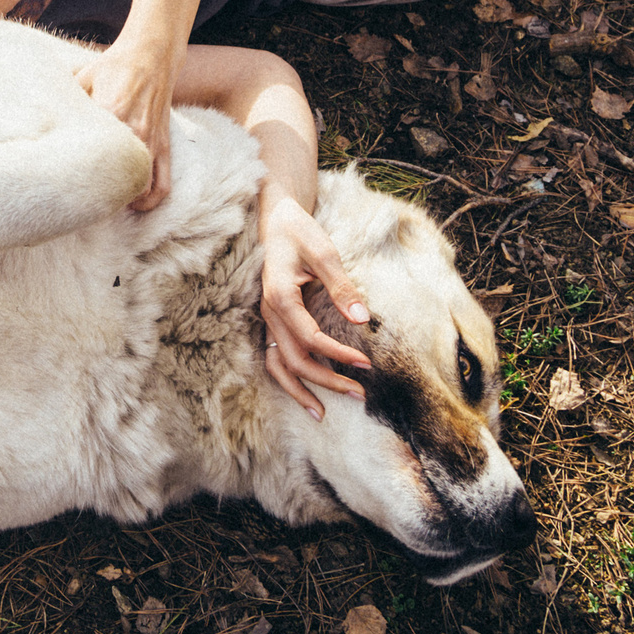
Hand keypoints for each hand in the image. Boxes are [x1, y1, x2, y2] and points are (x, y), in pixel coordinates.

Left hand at [79, 36, 178, 209]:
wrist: (150, 54)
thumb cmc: (113, 66)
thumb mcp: (83, 78)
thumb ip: (68, 102)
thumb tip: (42, 119)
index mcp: (111, 113)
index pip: (92, 156)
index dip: (77, 174)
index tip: (62, 183)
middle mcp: (134, 131)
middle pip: (115, 178)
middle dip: (99, 194)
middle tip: (80, 199)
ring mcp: (151, 141)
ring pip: (140, 186)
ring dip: (123, 199)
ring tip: (105, 202)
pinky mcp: (165, 144)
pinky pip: (164, 182)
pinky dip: (151, 199)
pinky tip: (136, 203)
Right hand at [258, 191, 369, 417]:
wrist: (276, 219)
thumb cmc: (300, 232)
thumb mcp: (324, 252)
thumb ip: (342, 287)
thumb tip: (364, 320)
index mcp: (280, 296)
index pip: (310, 337)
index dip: (338, 354)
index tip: (366, 365)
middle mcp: (269, 312)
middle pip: (295, 359)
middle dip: (326, 381)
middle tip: (359, 395)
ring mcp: (267, 319)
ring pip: (278, 365)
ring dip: (300, 390)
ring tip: (323, 413)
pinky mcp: (272, 321)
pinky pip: (274, 357)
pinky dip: (288, 379)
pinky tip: (307, 392)